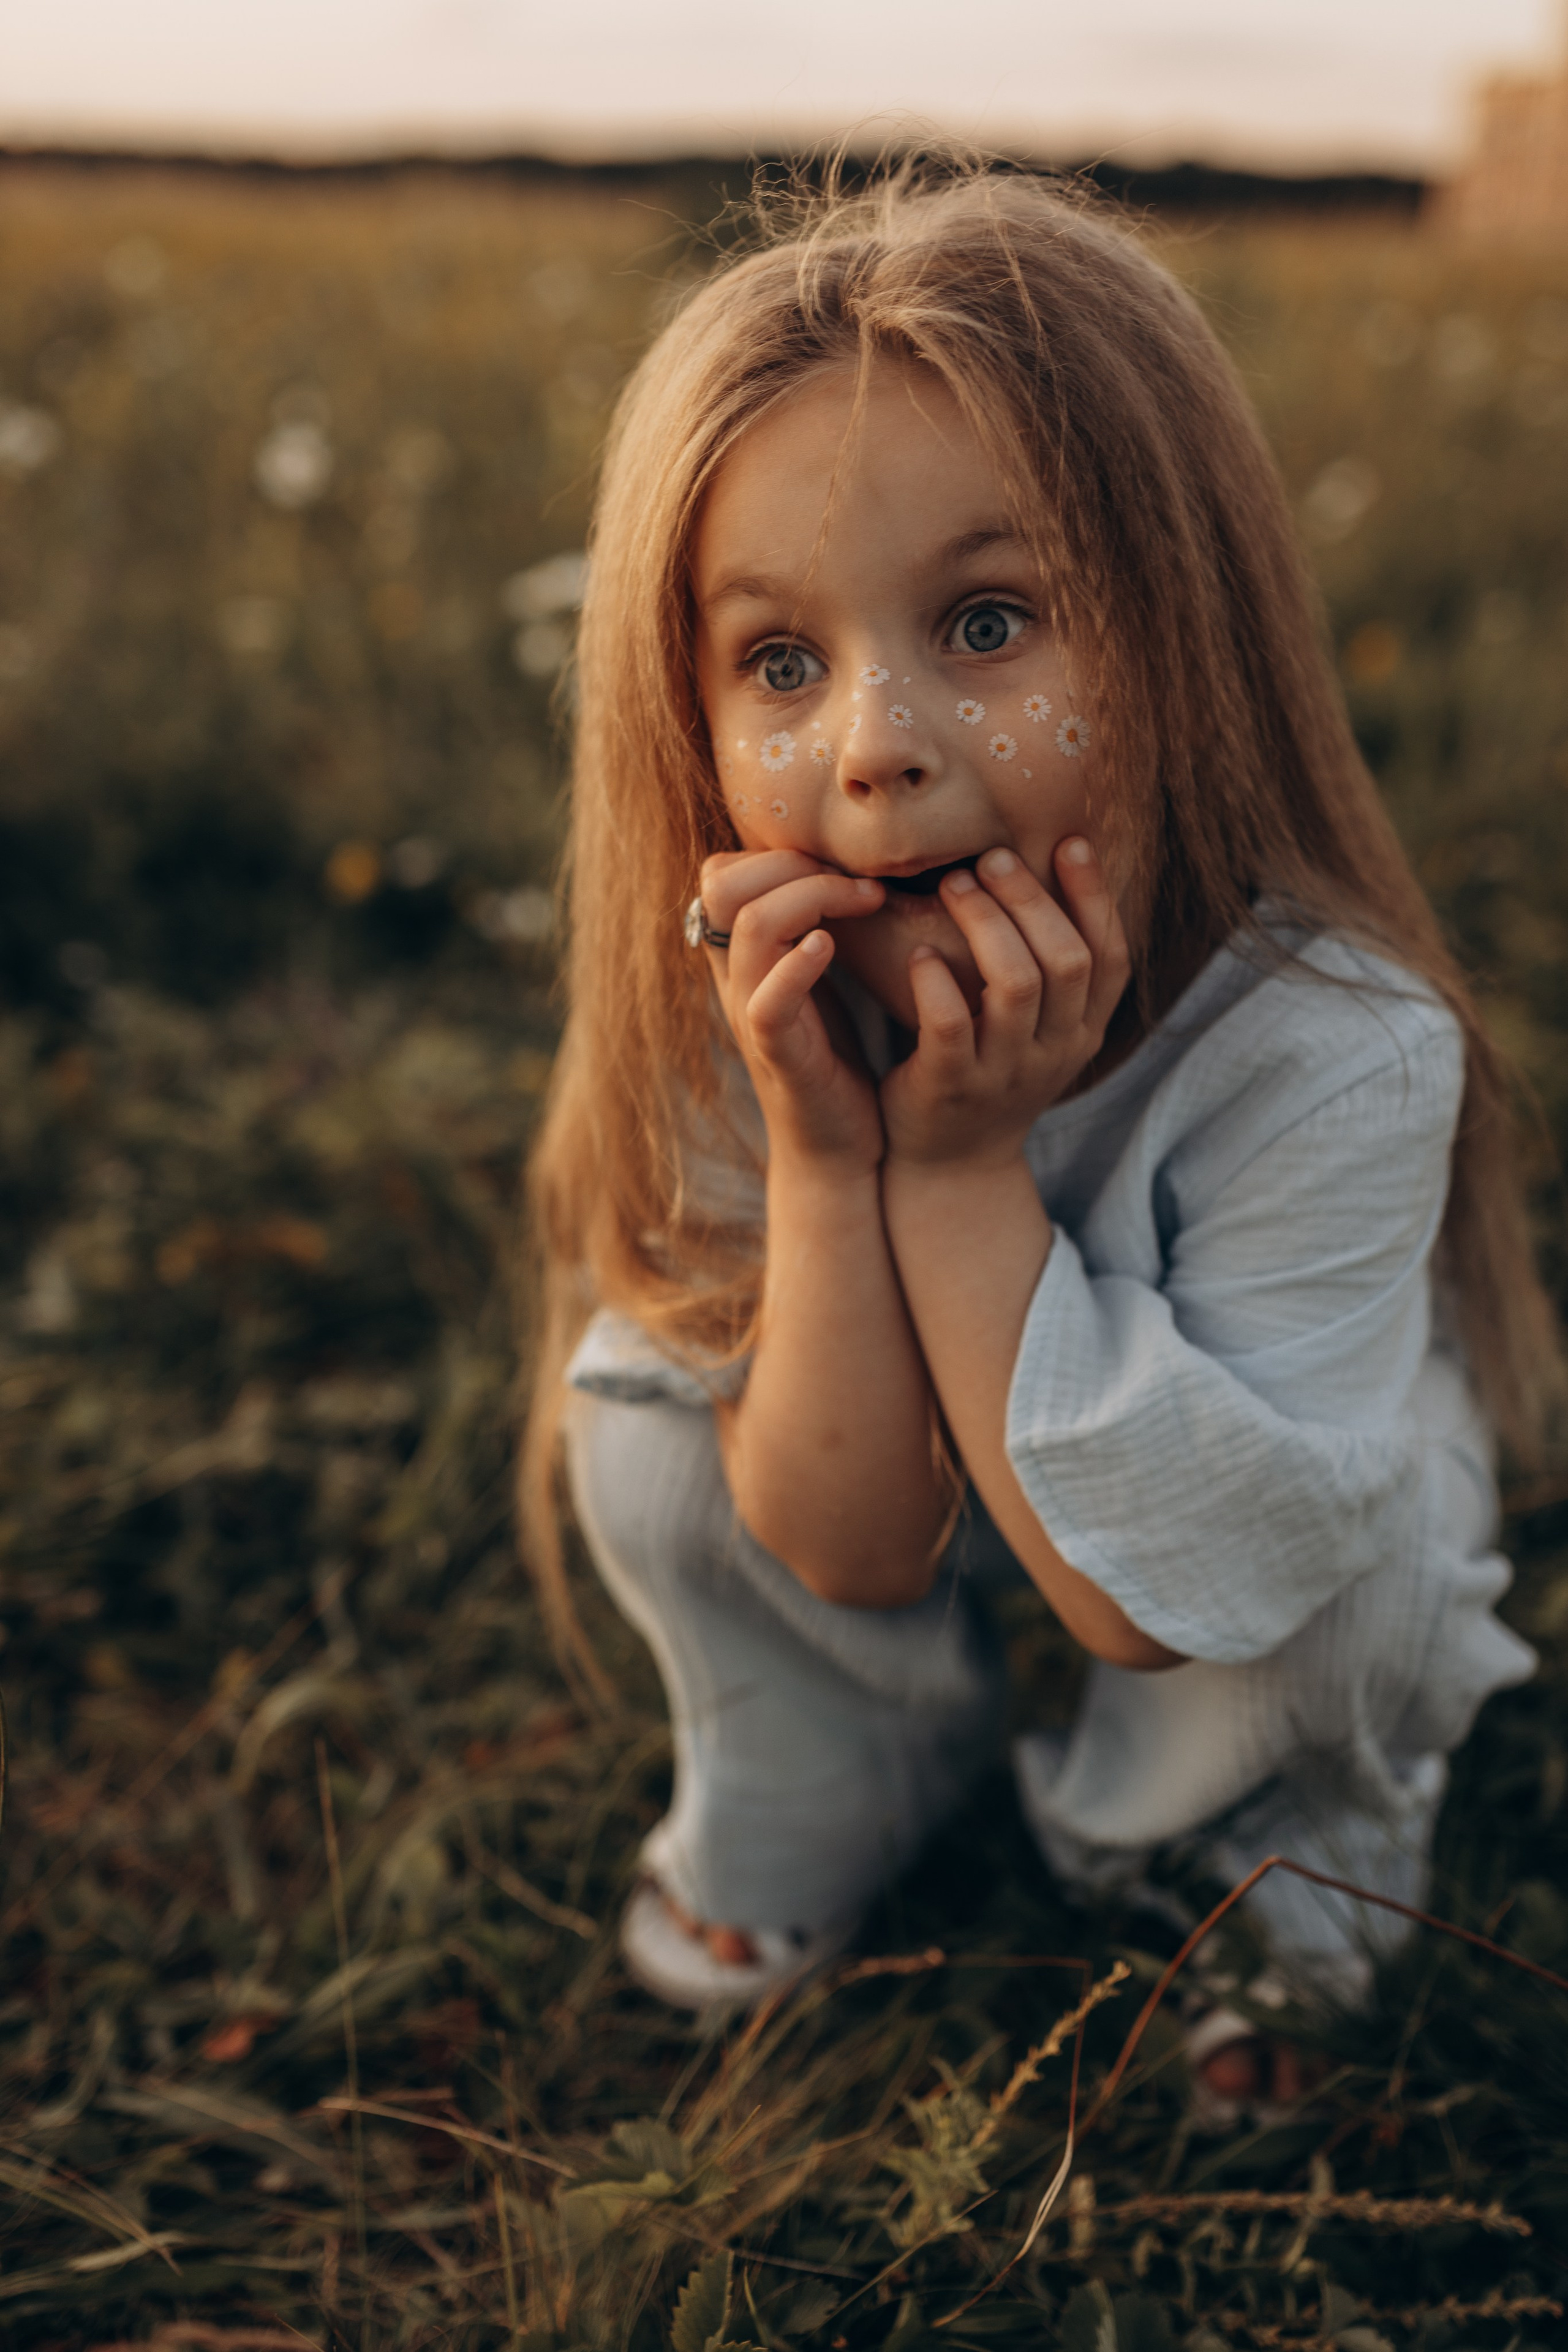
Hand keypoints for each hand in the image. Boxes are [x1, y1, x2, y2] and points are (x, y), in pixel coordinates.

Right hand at [696, 848, 887, 1171]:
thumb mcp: (818, 979)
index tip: (844, 870)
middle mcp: (736, 979)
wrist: (838, 1147)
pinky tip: (829, 949)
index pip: (722, 871)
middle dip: (794, 862)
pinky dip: (797, 966)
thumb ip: (809, 928)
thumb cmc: (835, 1059)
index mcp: (743, 957)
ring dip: (812, 897)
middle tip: (860, 883)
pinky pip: (766, 1002)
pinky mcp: (777, 1056)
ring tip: (866, 903)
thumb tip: (843, 866)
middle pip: (722, 881)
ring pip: (749, 926)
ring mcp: (751, 1015)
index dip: (777, 852)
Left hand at [880, 838, 1129, 1168]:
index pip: (1110, 957)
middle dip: (1031, 899)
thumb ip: (1048, 971)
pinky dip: (935, 981)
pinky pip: (949, 1025)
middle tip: (991, 858)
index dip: (1095, 896)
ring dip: (985, 924)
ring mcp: (1004, 1072)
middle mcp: (1054, 1052)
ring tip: (952, 884)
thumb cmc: (988, 1073)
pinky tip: (918, 952)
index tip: (1070, 841)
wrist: (950, 1165)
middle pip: (1065, 960)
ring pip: (1015, 984)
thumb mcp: (1037, 1031)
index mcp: (1081, 1032)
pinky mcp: (950, 1087)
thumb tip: (1045, 873)